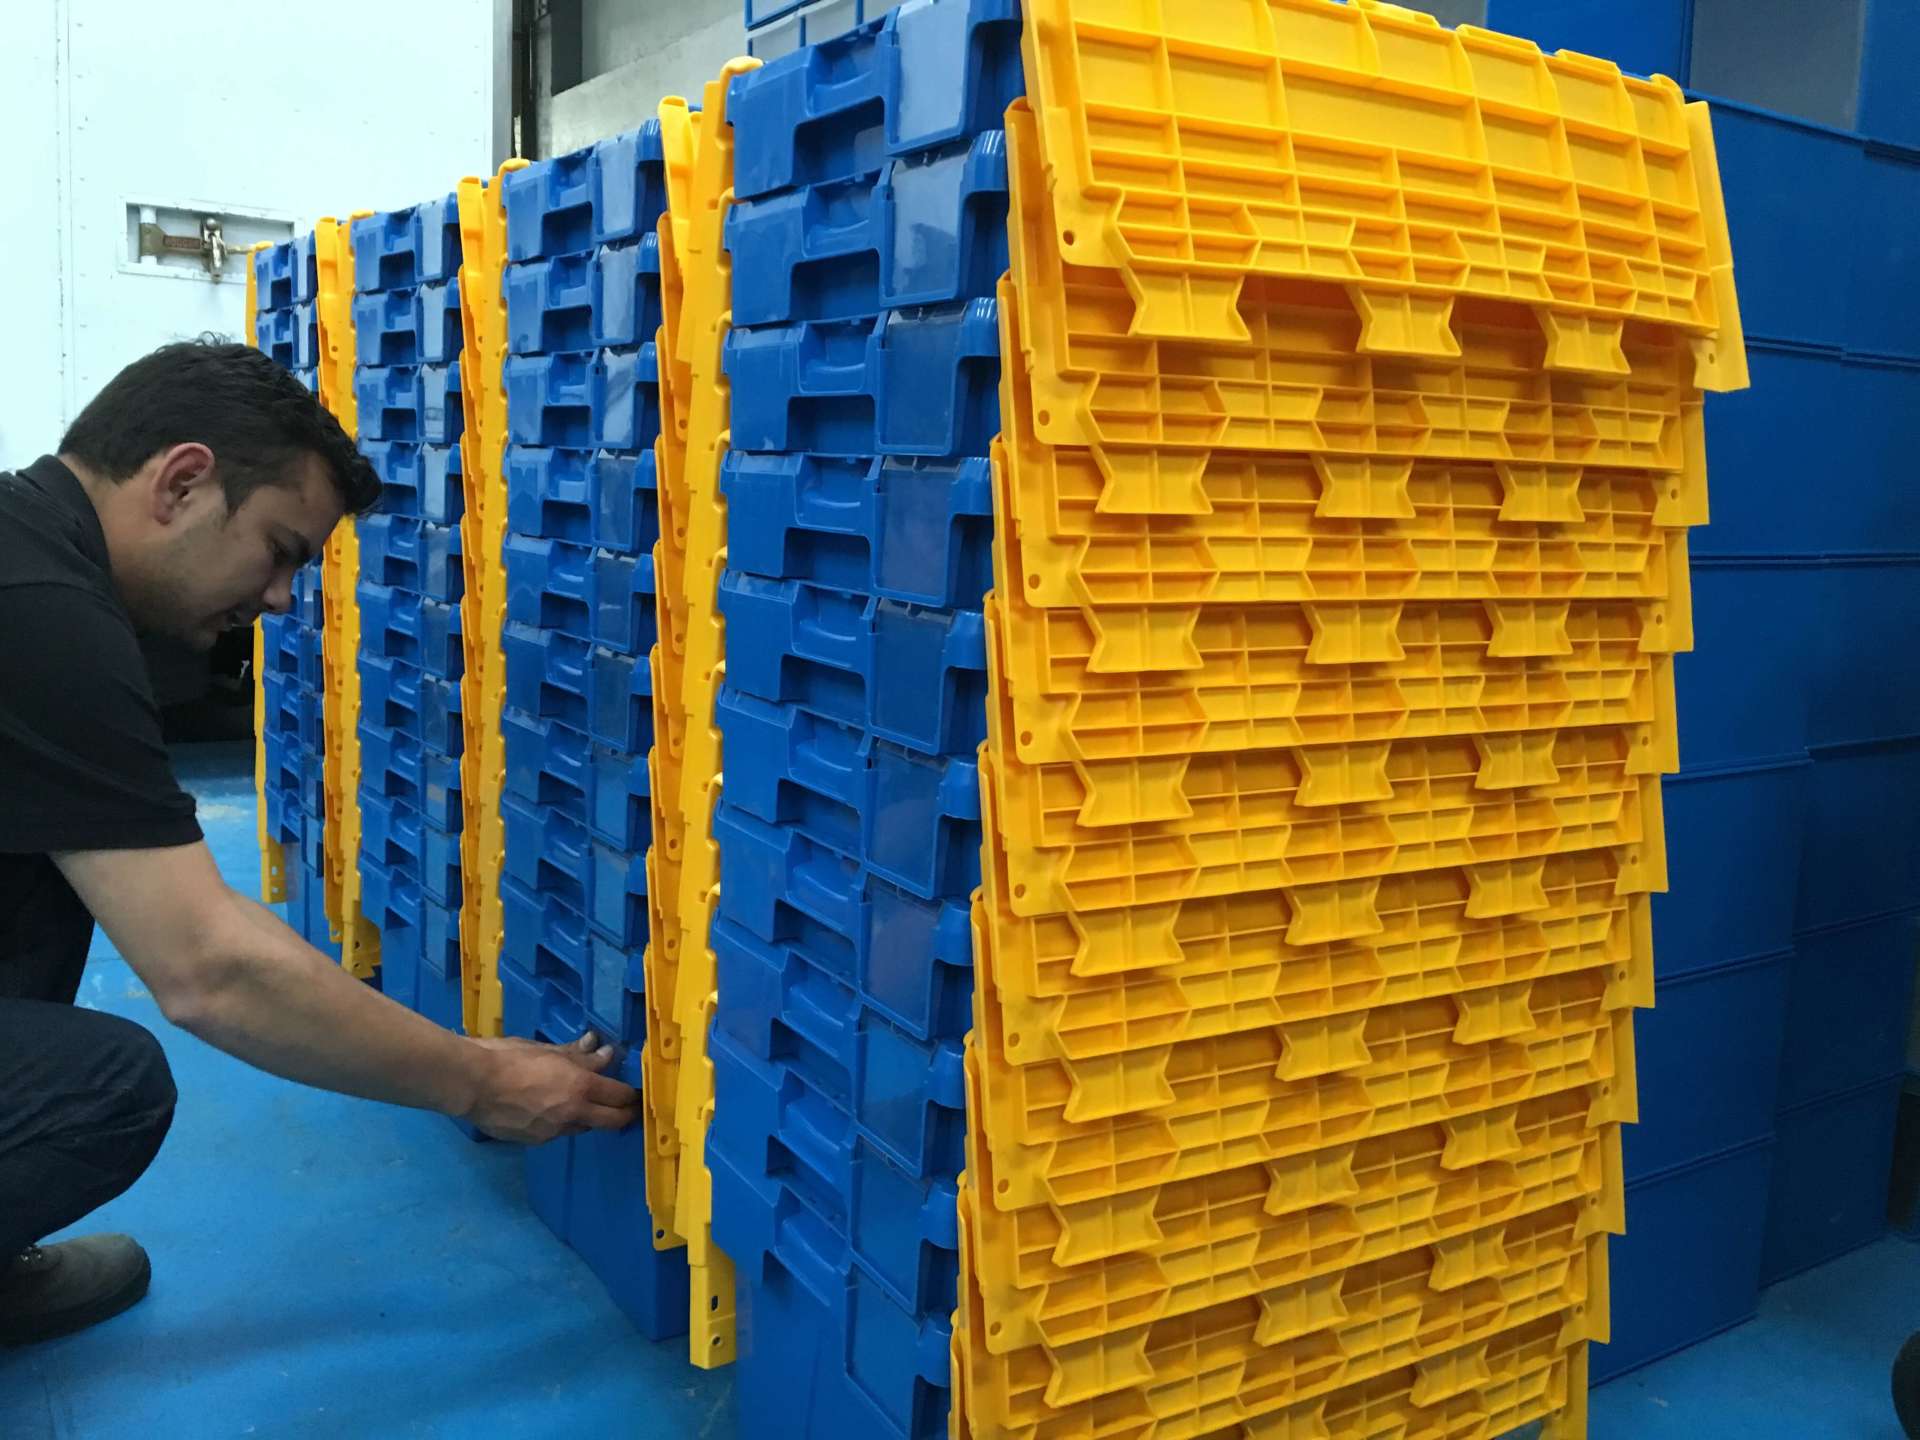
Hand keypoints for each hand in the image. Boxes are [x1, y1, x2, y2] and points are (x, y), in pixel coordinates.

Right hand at [462, 1032, 641, 1143]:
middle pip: (613, 1121)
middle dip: (624, 1114)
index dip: (631, 1094)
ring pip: (584, 1127)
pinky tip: (549, 1109)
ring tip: (582, 1103)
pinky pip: (557, 1132)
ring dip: (589, 1117)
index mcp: (580, 1087)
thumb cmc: (508, 1058)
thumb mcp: (547, 1050)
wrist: (471, 1085)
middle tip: (626, 1106)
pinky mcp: (534, 1141)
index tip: (635, 1091)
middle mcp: (573, 1114)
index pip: (620, 1096)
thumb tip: (601, 1049)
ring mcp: (553, 1132)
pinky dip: (561, 1122)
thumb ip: (578, 1054)